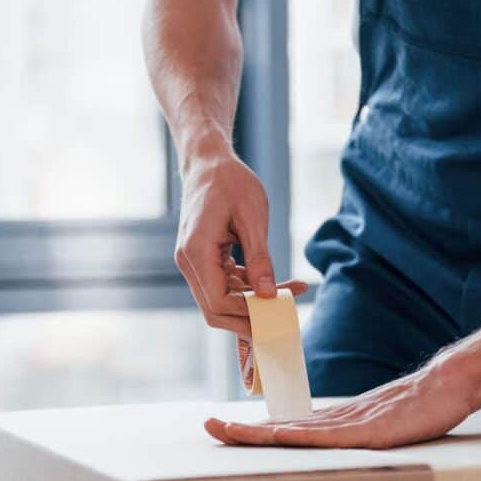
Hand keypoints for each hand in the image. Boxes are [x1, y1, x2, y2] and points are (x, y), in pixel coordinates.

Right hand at [175, 143, 306, 336]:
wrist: (209, 163)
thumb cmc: (231, 182)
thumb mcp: (252, 218)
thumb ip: (260, 258)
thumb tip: (268, 295)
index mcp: (197, 251)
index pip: (218, 301)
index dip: (246, 313)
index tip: (277, 312)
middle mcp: (189, 261)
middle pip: (215, 308)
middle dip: (249, 316)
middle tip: (284, 316)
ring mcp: (193, 261)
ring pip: (222, 298)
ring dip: (254, 301)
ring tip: (292, 292)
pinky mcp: (203, 258)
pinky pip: (224, 283)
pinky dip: (248, 287)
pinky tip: (276, 282)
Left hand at [204, 360, 472, 448]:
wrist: (446, 385)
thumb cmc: (417, 406)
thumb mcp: (379, 424)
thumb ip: (356, 431)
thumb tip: (334, 441)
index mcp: (336, 419)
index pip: (286, 425)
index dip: (253, 427)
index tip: (224, 425)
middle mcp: (336, 419)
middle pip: (281, 425)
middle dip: (243, 427)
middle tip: (208, 424)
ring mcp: (351, 423)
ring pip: (295, 430)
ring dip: (258, 431)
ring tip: (226, 429)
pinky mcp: (369, 430)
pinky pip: (328, 436)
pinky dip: (299, 437)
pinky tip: (278, 437)